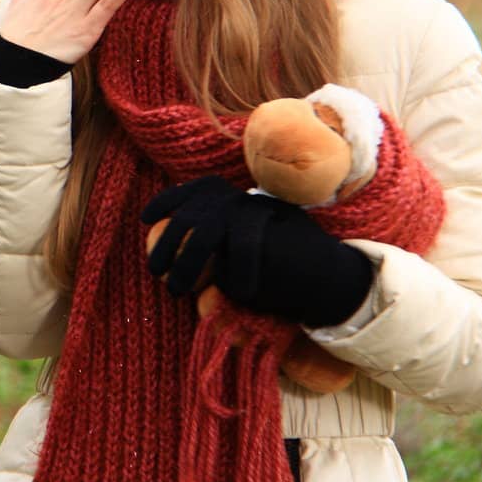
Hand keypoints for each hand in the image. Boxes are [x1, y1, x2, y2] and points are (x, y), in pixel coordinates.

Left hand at [142, 177, 374, 327]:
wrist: (335, 280)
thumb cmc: (287, 270)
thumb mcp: (247, 249)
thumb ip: (219, 243)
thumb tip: (173, 252)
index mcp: (244, 197)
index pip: (200, 189)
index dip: (170, 200)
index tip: (145, 218)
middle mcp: (250, 199)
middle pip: (194, 214)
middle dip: (167, 243)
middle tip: (155, 270)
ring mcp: (261, 215)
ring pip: (206, 235)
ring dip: (185, 265)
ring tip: (176, 290)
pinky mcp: (271, 239)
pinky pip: (233, 262)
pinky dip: (231, 281)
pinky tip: (240, 292)